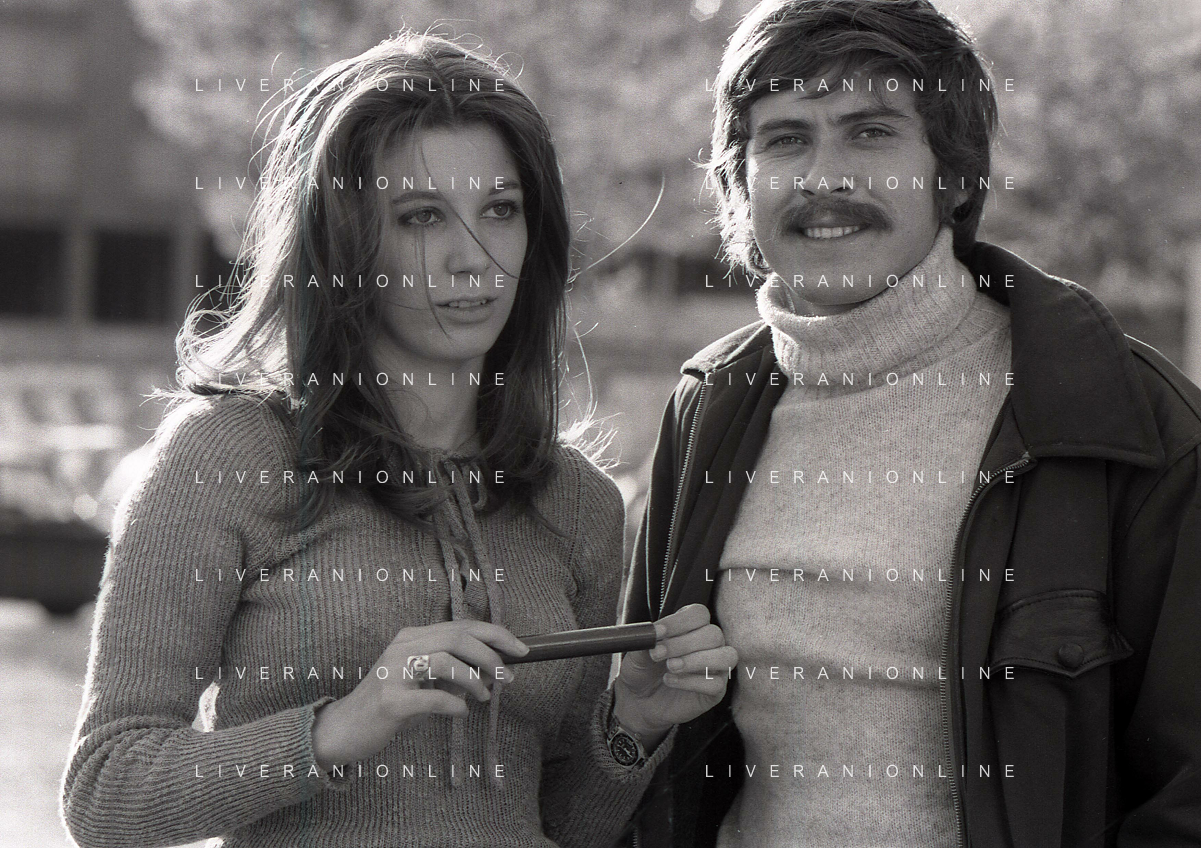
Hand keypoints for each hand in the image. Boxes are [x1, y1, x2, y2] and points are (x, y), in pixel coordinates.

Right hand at [311, 620, 527, 770]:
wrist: (344, 729)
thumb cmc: (389, 705)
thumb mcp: (422, 682)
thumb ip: (452, 673)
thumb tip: (493, 673)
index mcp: (412, 638)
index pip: (462, 626)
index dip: (496, 634)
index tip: (521, 649)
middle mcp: (403, 648)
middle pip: (457, 637)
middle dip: (491, 655)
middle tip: (508, 676)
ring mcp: (394, 672)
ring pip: (445, 661)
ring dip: (474, 679)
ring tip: (485, 697)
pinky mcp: (390, 701)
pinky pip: (433, 697)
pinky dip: (455, 705)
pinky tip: (461, 713)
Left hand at [611, 604, 737, 747]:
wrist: (639, 699)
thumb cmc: (642, 669)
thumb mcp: (638, 652)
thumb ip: (646, 640)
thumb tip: (653, 634)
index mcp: (691, 626)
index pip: (699, 614)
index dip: (679, 621)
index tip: (657, 632)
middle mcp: (709, 644)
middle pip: (713, 634)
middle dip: (683, 644)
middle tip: (658, 654)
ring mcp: (716, 667)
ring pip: (726, 657)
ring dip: (696, 661)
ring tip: (670, 667)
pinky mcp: (716, 690)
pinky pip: (716, 684)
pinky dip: (692, 682)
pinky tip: (671, 681)